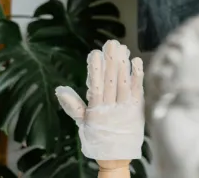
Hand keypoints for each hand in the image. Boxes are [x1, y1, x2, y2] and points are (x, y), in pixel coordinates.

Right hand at [55, 40, 144, 160]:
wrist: (116, 155)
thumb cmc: (97, 136)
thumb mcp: (82, 122)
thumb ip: (73, 105)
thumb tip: (60, 90)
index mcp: (95, 110)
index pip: (95, 86)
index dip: (95, 70)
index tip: (94, 53)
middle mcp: (111, 108)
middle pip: (111, 81)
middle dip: (111, 61)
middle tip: (111, 43)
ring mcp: (125, 108)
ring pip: (124, 84)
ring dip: (124, 65)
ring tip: (123, 49)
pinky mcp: (138, 109)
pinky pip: (139, 90)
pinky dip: (138, 76)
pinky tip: (137, 62)